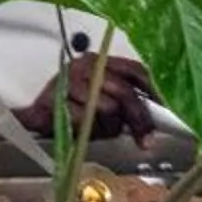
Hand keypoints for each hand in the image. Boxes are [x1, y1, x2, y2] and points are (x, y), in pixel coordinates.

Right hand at [24, 54, 156, 143]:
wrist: (34, 117)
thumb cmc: (72, 109)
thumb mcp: (101, 100)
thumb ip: (124, 101)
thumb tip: (156, 116)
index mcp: (100, 61)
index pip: (135, 70)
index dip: (155, 91)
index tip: (166, 111)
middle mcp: (86, 67)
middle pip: (124, 92)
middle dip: (138, 120)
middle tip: (145, 140)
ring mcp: (71, 82)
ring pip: (108, 108)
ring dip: (108, 127)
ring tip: (98, 130)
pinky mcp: (57, 100)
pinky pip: (87, 119)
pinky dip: (89, 130)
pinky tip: (82, 130)